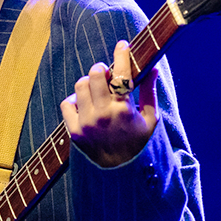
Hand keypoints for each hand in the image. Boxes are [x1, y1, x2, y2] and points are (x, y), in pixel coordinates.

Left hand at [60, 40, 157, 166]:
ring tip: (97, 92)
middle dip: (101, 70)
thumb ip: (149, 92)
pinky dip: (75, 100)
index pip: (121, 74)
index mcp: (124, 110)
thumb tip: (153, 68)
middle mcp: (103, 115)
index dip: (121, 55)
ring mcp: (86, 123)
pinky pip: (67, 104)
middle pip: (94, 75)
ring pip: (79, 86)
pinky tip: (86, 106)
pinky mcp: (74, 131)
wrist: (120, 175)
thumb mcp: (150, 120)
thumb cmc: (139, 145)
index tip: (122, 45)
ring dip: (88, 83)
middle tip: (107, 75)